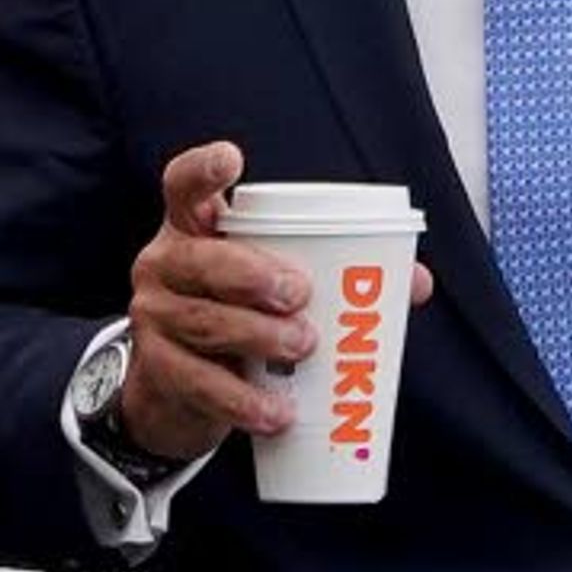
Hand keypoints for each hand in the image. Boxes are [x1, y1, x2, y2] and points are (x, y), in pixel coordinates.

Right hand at [120, 143, 432, 464]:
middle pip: (200, 261)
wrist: (179, 392)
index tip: (232, 159)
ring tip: (304, 346)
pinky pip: (202, 385)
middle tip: (300, 294)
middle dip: (251, 275)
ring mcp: (155, 318)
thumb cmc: (238, 318)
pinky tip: (278, 412)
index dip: (203, 170)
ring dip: (258, 336)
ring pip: (205, 322)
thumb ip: (337, 274)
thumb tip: (416, 282)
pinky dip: (244, 401)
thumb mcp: (267, 287)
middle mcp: (164, 266)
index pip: (182, 187)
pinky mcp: (158, 371)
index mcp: (192, 230)